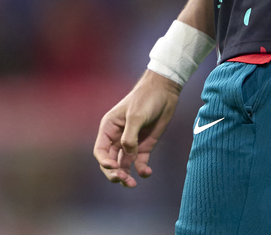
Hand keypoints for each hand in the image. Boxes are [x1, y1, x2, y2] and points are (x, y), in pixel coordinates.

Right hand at [93, 70, 181, 187]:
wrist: (165, 91)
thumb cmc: (146, 98)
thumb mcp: (136, 115)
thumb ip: (130, 137)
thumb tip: (128, 155)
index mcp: (109, 128)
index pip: (100, 151)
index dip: (104, 163)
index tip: (114, 168)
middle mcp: (117, 137)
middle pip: (110, 162)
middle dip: (115, 173)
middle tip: (124, 179)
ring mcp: (131, 143)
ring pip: (124, 165)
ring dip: (126, 176)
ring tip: (133, 183)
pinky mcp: (144, 145)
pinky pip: (140, 163)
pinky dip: (142, 171)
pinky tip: (147, 173)